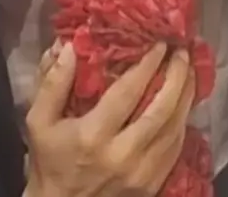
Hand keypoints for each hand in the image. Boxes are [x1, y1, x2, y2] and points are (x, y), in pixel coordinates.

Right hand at [25, 43, 195, 196]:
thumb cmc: (49, 162)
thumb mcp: (39, 122)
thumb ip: (52, 83)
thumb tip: (69, 46)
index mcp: (92, 136)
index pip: (128, 93)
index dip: (147, 66)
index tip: (159, 44)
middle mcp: (122, 154)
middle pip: (161, 110)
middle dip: (177, 77)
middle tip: (183, 52)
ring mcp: (141, 172)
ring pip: (175, 128)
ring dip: (186, 96)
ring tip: (189, 71)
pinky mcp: (152, 184)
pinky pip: (176, 148)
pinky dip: (182, 122)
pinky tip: (184, 103)